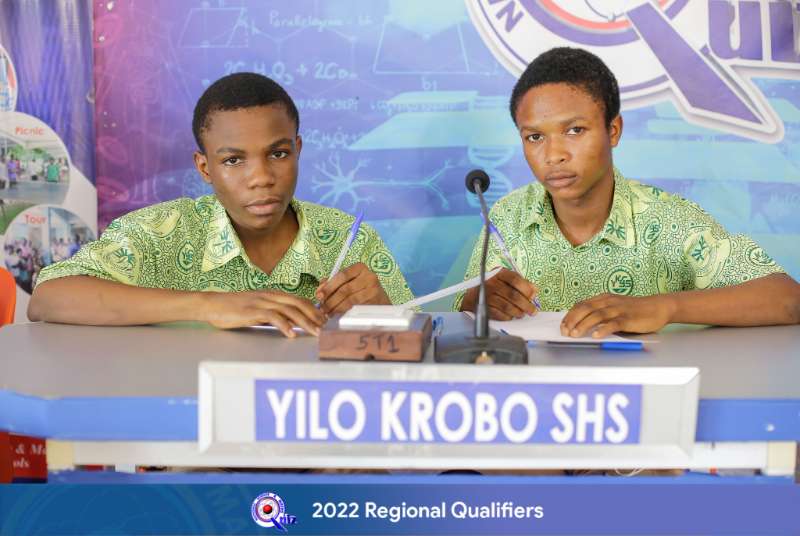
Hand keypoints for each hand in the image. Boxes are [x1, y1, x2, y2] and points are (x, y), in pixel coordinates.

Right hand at [202, 290, 326, 336]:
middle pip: (298, 303)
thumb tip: (290, 323)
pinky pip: (272, 317)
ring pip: (289, 310)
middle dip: (314, 315)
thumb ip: (273, 313)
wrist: (212, 304)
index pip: (298, 299)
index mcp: (272, 294)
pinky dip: (284, 326)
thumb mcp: (257, 309)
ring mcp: (261, 302)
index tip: (322, 319)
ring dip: (304, 322)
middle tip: (324, 327)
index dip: (313, 309)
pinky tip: (291, 334)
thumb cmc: (233, 309)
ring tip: (314, 332)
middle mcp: (269, 296)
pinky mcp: (252, 311)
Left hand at [315, 262, 390, 314]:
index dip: (329, 286)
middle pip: (345, 289)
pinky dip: (344, 312)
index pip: (342, 275)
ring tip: (328, 313)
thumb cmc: (360, 289)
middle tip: (322, 308)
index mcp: (360, 268)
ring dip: (336, 308)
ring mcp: (373, 289)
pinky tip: (337, 315)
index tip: (318, 295)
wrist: (381, 300)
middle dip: (330, 299)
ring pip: (350, 299)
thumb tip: (319, 290)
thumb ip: (332, 283)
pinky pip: (356, 307)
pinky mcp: (375, 302)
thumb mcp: (348, 282)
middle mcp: (369, 276)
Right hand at [461, 268, 537, 319]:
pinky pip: (499, 315)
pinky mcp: (483, 307)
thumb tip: (534, 290)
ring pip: (507, 307)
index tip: (533, 296)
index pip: (515, 279)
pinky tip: (511, 316)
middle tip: (532, 311)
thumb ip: (520, 283)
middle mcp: (491, 283)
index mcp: (499, 273)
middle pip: (513, 295)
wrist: (473, 295)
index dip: (526, 289)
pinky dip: (508, 317)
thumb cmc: (494, 286)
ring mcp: (486, 296)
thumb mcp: (505, 279)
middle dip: (526, 305)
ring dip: (518, 312)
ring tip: (522, 314)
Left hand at [561, 293, 676, 337]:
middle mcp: (609, 302)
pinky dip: (603, 329)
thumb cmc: (635, 310)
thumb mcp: (614, 308)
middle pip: (585, 308)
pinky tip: (595, 335)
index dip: (570, 315)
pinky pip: (613, 323)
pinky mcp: (628, 318)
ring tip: (574, 334)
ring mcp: (619, 309)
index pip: (581, 305)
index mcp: (603, 298)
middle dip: (572, 320)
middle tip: (564, 331)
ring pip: (597, 315)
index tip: (562, 325)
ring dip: (583, 325)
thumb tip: (581, 324)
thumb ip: (600, 313)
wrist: (659, 307)